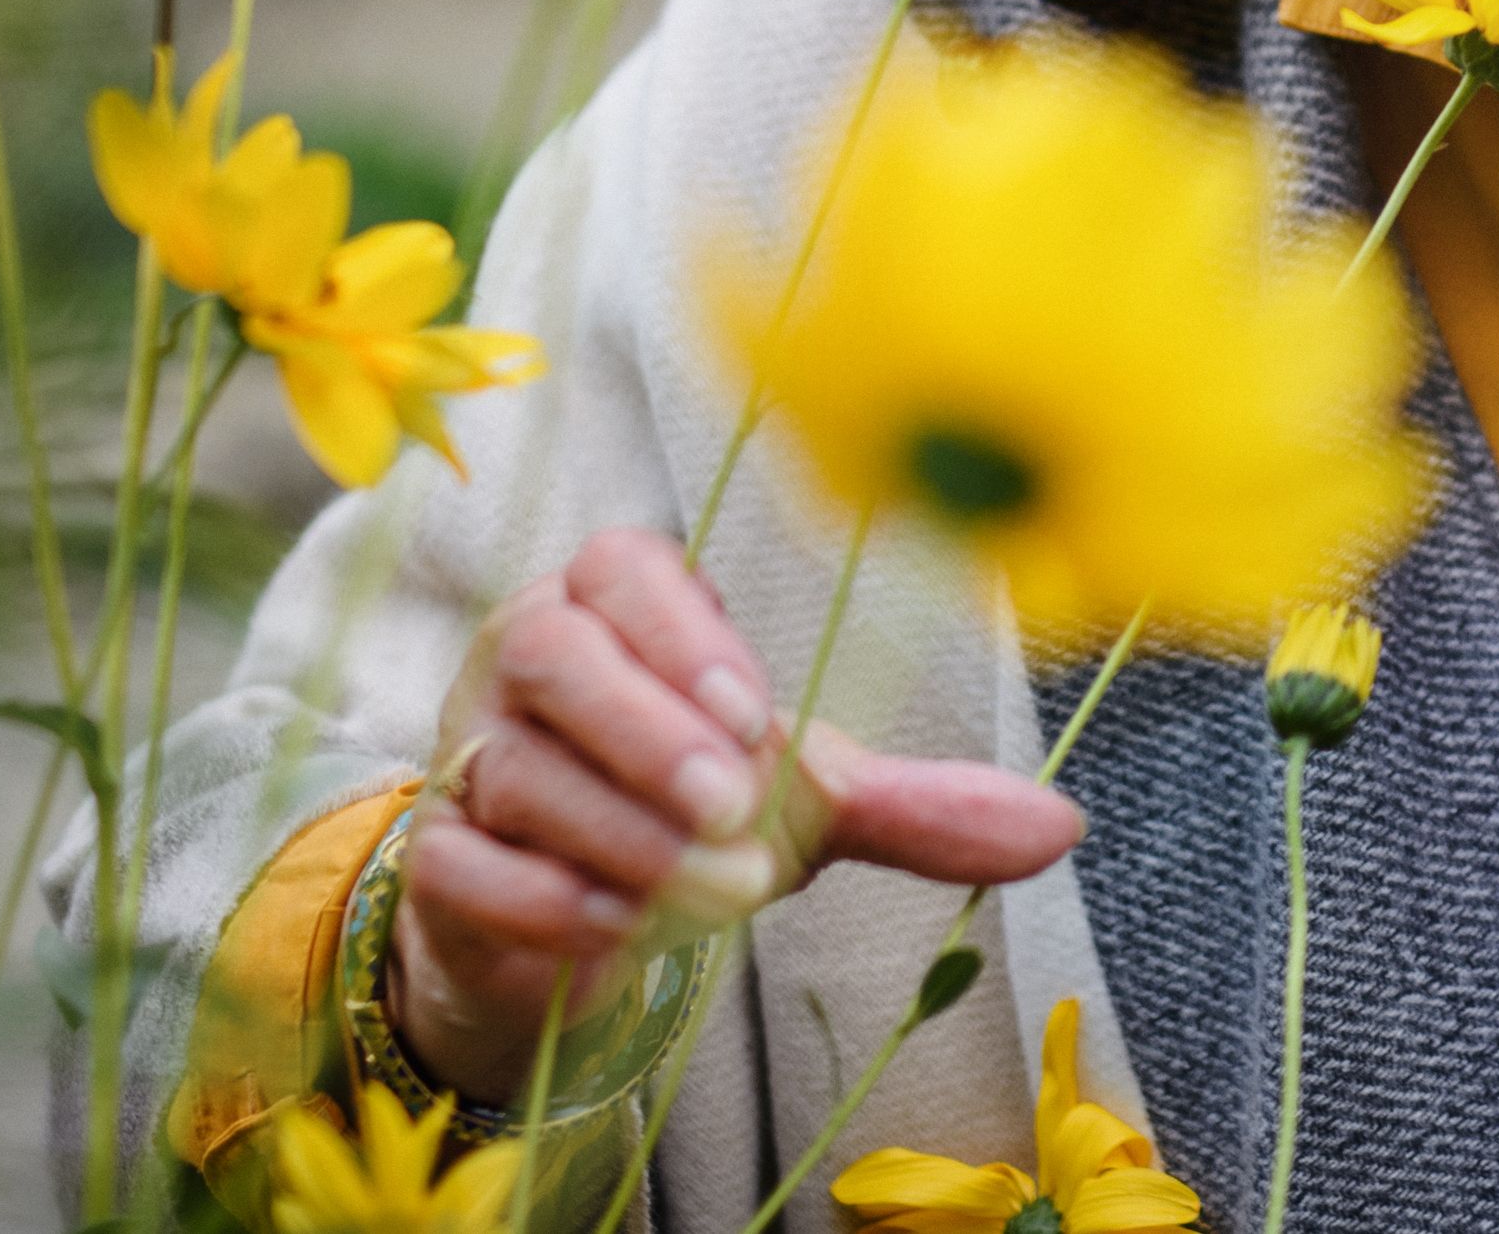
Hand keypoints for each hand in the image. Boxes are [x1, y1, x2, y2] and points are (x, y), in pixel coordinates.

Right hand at [392, 528, 1084, 1105]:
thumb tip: (1061, 825)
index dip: (681, 630)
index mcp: (611, 607)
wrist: (579, 923)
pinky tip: (618, 929)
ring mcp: (465, 757)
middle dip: (648, 729)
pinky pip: (464, 862)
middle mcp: (523, 663)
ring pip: (517, 769)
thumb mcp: (804, 798)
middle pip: (553, 654)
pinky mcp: (437, 860)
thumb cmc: (693, 814)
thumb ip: (914, 801)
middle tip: (733, 805)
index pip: (622, 569)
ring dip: (622, 833)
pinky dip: (543, 897)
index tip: (756, 709)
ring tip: (714, 889)